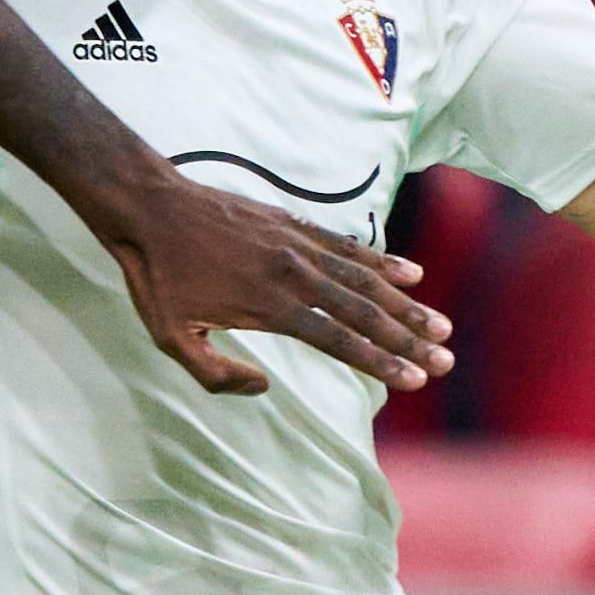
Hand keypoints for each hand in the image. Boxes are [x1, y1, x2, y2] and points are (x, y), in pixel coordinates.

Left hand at [94, 170, 453, 398]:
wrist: (149, 207)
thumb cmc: (156, 277)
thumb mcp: (171, 339)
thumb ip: (217, 374)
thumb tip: (265, 387)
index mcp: (268, 307)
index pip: (339, 341)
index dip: (381, 362)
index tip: (415, 380)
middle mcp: (292, 274)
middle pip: (364, 312)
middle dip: (409, 339)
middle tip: (446, 360)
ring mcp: (296, 245)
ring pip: (364, 278)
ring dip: (407, 304)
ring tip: (441, 326)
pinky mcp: (293, 223)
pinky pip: (347, 245)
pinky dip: (382, 259)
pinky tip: (412, 273)